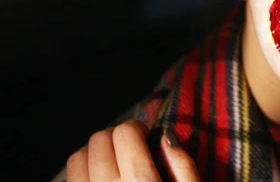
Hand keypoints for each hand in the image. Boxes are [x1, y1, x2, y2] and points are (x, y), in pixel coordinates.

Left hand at [66, 120, 200, 181]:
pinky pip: (69, 178)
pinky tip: (100, 179)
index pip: (125, 132)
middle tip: (130, 151)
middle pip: (99, 140)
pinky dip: (83, 172)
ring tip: (113, 163)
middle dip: (115, 138)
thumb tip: (163, 133)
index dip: (136, 129)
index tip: (145, 139)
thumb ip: (183, 165)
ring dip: (95, 154)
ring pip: (77, 157)